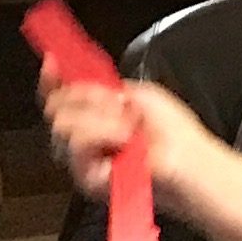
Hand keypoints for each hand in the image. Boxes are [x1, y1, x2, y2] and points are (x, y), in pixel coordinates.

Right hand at [40, 70, 215, 216]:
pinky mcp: (86, 177)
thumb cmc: (175, 133)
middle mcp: (87, 136)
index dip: (52, 79)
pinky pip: (77, 143)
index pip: (62, 95)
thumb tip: (73, 81)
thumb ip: (101, 87)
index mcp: (99, 114)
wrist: (189, 161)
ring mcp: (84, 158)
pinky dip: (101, 134)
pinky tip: (123, 139)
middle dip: (87, 100)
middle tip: (116, 106)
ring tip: (126, 129)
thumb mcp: (141, 94)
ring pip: (62, 125)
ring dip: (99, 120)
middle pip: (55, 107)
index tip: (52, 63)